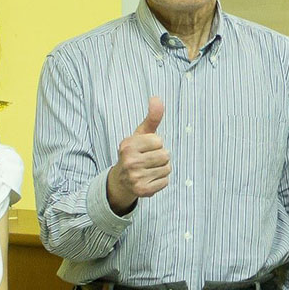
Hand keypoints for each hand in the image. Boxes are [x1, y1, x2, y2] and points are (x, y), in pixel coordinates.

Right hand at [106, 97, 170, 213]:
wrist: (121, 180)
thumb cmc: (135, 153)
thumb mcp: (141, 134)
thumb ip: (152, 117)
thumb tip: (157, 98)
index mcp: (128, 145)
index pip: (159, 141)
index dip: (156, 144)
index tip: (146, 148)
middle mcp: (129, 161)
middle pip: (165, 155)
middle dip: (161, 157)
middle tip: (148, 160)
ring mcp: (135, 177)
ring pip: (167, 168)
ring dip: (162, 169)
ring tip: (149, 169)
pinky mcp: (142, 191)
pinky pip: (165, 181)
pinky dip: (161, 181)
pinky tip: (149, 179)